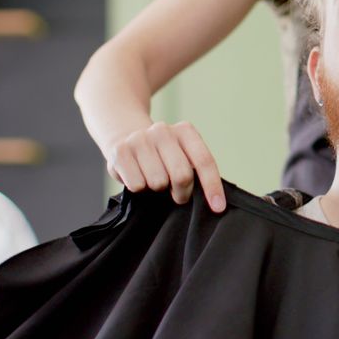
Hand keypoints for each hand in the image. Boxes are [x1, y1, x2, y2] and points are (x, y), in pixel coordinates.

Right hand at [106, 121, 225, 211]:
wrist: (125, 136)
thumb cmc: (163, 154)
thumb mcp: (183, 153)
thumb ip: (196, 169)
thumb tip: (213, 201)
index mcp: (184, 130)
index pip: (204, 161)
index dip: (212, 186)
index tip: (218, 208)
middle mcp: (163, 131)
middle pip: (182, 175)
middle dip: (182, 192)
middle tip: (177, 194)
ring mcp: (140, 139)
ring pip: (158, 183)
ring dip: (157, 188)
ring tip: (153, 178)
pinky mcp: (120, 151)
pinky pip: (137, 185)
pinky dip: (139, 188)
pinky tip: (137, 175)